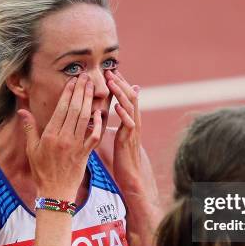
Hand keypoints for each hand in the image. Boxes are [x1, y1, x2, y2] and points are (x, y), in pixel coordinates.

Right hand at [17, 74, 102, 201]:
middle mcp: (63, 138)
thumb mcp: (31, 149)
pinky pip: (95, 136)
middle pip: (74, 110)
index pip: (61, 109)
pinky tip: (101, 113)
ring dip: (90, 101)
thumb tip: (22, 110)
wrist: (55, 192)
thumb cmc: (42, 171)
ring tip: (93, 88)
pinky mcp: (85, 153)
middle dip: (81, 91)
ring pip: (85, 119)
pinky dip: (99, 124)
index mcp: (50, 135)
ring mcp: (76, 146)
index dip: (68, 93)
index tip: (73, 80)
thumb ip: (29, 128)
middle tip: (86, 77)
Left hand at [105, 70, 142, 188]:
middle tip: (111, 70)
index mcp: (130, 120)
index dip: (119, 83)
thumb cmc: (123, 156)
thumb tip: (115, 111)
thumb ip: (120, 122)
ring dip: (121, 93)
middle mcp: (134, 121)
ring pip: (130, 107)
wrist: (132, 175)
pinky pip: (129, 123)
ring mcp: (134, 130)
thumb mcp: (120, 135)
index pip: (126, 96)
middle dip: (121, 83)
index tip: (110, 71)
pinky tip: (116, 105)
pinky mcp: (130, 139)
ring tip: (112, 82)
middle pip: (131, 97)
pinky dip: (123, 113)